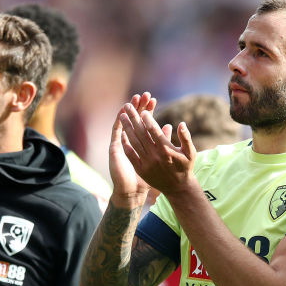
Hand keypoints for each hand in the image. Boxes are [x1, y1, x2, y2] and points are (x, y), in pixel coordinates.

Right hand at [108, 93, 154, 207]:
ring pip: (124, 123)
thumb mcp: (159, 158)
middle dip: (139, 107)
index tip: (153, 100)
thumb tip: (170, 126)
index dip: (148, 110)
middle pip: (135, 120)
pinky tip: (121, 115)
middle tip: (144, 95)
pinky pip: (115, 134)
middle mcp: (131, 140)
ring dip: (128, 112)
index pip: (145, 121)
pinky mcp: (114, 149)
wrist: (132, 191)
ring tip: (133, 100)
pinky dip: (117, 124)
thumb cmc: (146, 177)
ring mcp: (121, 143)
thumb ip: (164, 142)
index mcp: (142, 141)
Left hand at [120, 104, 196, 197]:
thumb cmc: (185, 167)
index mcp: (166, 149)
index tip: (142, 110)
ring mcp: (147, 163)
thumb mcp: (190, 152)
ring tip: (122, 116)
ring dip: (127, 128)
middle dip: (133, 118)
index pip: (154, 130)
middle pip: (141, 133)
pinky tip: (121, 135)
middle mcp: (155, 155)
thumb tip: (181, 123)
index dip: (147, 119)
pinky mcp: (141, 169)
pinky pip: (131, 154)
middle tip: (127, 106)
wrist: (177, 188)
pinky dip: (126, 144)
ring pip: (134, 142)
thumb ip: (186, 137)